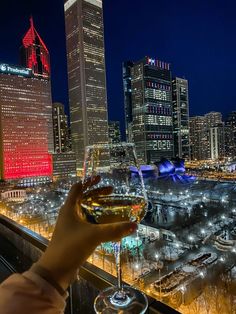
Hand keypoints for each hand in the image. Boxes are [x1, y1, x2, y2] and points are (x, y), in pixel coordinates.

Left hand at [35, 176, 136, 290]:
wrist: (56, 270)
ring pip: (86, 211)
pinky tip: (107, 225)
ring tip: (112, 206)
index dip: (88, 181)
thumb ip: (114, 230)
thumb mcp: (94, 235)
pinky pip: (88, 223)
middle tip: (112, 191)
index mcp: (69, 208)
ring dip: (98, 207)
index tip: (100, 178)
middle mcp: (69, 214)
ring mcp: (71, 226)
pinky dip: (97, 221)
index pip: (78, 188)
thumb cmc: (71, 246)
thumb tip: (134, 225)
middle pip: (84, 198)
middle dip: (97, 194)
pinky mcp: (75, 236)